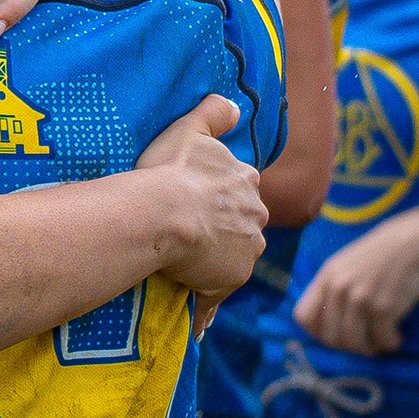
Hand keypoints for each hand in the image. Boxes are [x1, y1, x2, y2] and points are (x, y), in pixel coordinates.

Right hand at [134, 95, 266, 311]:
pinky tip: (189, 312)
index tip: (196, 200)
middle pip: (241, 224)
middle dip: (222, 229)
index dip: (217, 196)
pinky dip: (205, 302)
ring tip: (182, 264)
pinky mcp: (233, 279)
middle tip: (187, 230)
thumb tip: (235, 105)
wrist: (163, 213)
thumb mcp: (189, 129)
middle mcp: (256, 215)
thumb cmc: (171, 170)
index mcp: (246, 181)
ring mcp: (247, 249)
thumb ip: (213, 113)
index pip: (238, 190)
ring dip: (215, 261)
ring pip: (232, 257)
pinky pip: (216, 294)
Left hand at [293, 208, 418, 355]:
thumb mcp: (345, 264)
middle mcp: (338, 289)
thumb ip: (333, 288)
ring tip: (379, 342)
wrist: (414, 243)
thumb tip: (327, 321)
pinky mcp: (384, 308)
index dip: (317, 331)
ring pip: (354, 342)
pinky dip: (389, 343)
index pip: (303, 316)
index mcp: (325, 277)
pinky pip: (381, 340)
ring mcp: (360, 299)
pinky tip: (395, 336)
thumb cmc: (381, 254)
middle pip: (330, 336)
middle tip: (363, 342)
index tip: (335, 333)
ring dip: (368, 348)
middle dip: (347, 346)